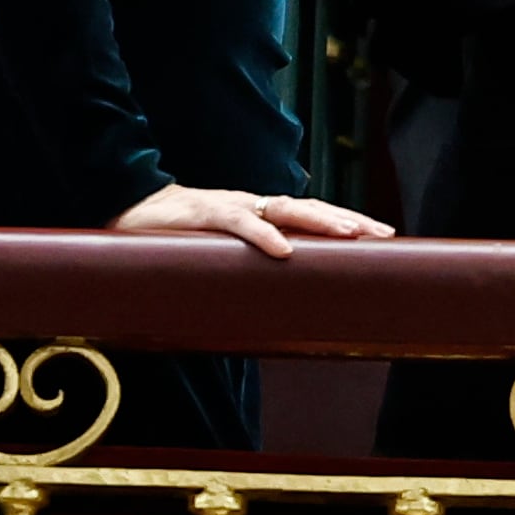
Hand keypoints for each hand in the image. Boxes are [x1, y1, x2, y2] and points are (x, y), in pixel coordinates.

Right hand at [111, 184, 393, 260]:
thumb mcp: (222, 255)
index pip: (313, 214)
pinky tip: (284, 250)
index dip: (347, 222)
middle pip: (310, 208)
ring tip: (350, 235)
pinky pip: (238, 223)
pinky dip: (262, 236)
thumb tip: (280, 308)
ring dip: (320, 221)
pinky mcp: (203, 215)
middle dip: (349, 220)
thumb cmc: (180, 239)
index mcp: (261, 215)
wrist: (130, 211)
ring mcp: (231, 206)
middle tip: (382, 234)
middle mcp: (253, 206)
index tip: (384, 236)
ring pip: (284, 209)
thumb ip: (247, 271)